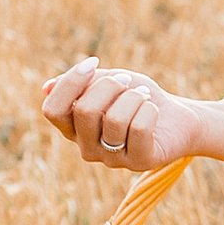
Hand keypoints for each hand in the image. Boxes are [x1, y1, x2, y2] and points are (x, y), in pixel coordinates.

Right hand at [39, 59, 203, 173]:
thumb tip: (47, 88)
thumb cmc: (138, 96)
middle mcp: (87, 148)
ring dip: (133, 97)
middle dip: (109, 86)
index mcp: (73, 128)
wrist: (177, 117)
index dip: (70, 82)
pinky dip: (149, 110)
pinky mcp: (139, 162)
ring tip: (143, 95)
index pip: (53, 110)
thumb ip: (82, 83)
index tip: (94, 62)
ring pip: (114, 119)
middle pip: (84, 110)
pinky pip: (138, 129)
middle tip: (128, 81)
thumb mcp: (110, 81)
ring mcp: (111, 159)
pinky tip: (153, 110)